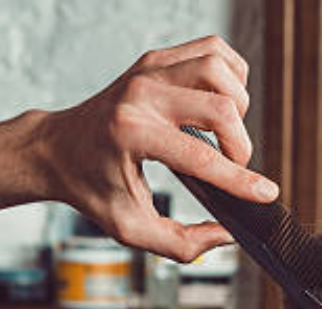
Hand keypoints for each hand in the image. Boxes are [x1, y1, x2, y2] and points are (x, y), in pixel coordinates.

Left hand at [33, 35, 278, 261]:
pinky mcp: (157, 60)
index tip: (266, 194)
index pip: (202, 158)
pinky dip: (230, 74)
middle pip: (220, 107)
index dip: (241, 180)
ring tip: (227, 131)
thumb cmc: (89, 186)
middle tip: (234, 166)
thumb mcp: (130, 228)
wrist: (56, 148)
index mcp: (130, 133)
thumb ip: (182, 244)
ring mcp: (149, 71)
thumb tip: (226, 235)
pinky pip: (212, 51)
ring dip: (238, 104)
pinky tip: (223, 100)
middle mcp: (141, 94)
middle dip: (241, 145)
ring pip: (220, 70)